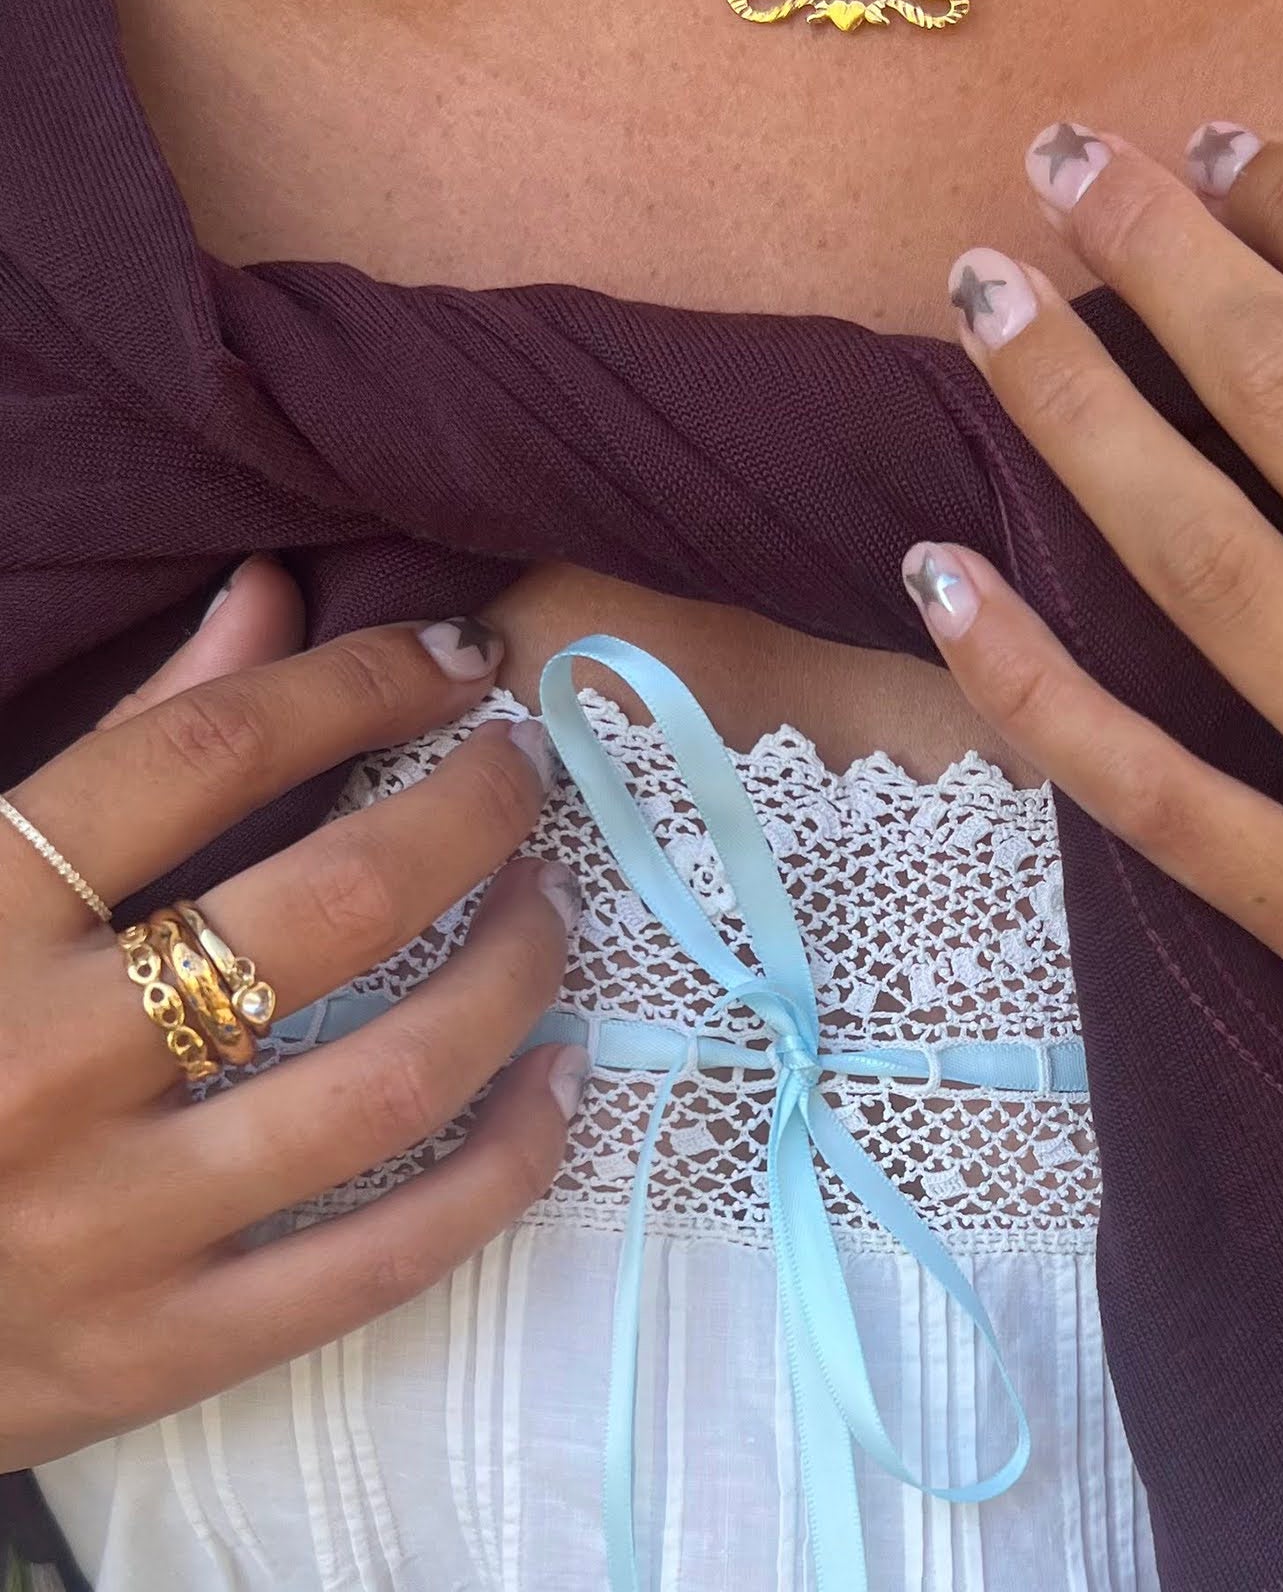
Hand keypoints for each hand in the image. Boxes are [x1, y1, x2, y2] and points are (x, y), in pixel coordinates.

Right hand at [0, 559, 583, 1468]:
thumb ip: (119, 739)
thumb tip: (270, 594)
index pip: (206, 751)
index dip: (363, 680)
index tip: (463, 657)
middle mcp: (35, 1068)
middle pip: (331, 906)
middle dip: (472, 811)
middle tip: (524, 770)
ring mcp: (101, 1227)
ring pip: (387, 1082)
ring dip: (513, 974)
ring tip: (552, 903)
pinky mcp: (151, 1356)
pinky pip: (381, 1261)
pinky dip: (504, 1164)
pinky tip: (561, 1077)